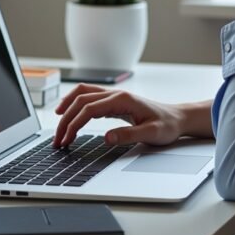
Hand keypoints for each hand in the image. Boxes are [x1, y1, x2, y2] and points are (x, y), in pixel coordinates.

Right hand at [52, 83, 184, 147]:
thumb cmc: (166, 125)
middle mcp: (116, 94)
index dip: (74, 124)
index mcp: (123, 100)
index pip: (89, 109)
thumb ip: (129, 135)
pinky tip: (70, 115)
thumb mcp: (151, 134)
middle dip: (65, 119)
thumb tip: (106, 138)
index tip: (66, 140)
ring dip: (67, 107)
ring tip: (57, 124)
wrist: (177, 118)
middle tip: (57, 139)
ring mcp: (115, 96)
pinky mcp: (114, 101)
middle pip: (81, 100)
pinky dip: (75, 104)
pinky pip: (89, 97)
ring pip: (83, 93)